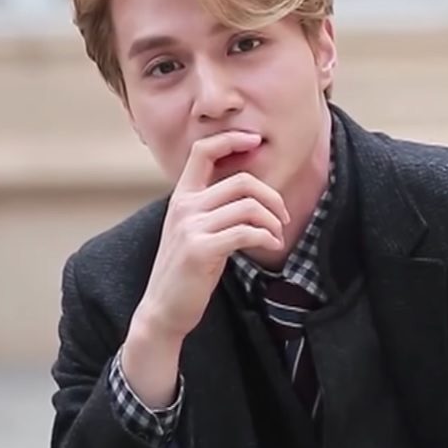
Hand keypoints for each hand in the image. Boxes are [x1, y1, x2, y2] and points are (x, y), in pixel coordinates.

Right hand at [132, 131, 290, 343]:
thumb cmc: (187, 270)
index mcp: (182, 196)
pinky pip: (246, 232)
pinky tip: (271, 245)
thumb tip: (252, 189)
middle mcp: (184, 206)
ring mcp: (190, 227)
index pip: (203, 151)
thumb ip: (213, 207)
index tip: (255, 139)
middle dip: (271, 196)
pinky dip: (266, 237)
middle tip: (282, 216)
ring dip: (272, 221)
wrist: (164, 309)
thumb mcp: (195, 230)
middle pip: (242, 180)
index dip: (231, 139)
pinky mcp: (201, 250)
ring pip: (248, 206)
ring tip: (275, 236)